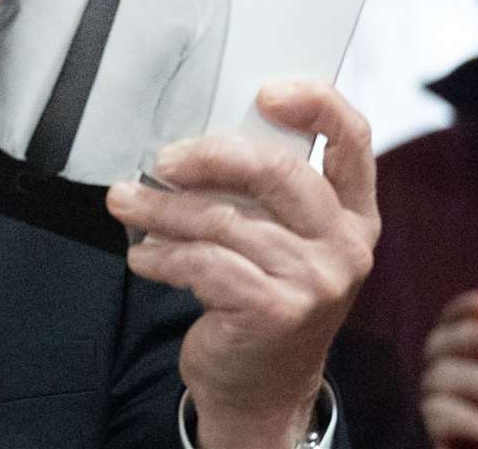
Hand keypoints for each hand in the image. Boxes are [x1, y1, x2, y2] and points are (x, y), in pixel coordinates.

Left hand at [106, 81, 380, 448]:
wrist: (262, 387)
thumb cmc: (262, 296)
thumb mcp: (279, 239)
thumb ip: (259, 191)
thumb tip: (191, 142)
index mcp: (352, 213)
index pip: (353, 139)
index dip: (314, 104)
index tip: (265, 91)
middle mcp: (345, 244)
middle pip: (278, 171)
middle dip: (207, 156)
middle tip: (160, 160)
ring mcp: (316, 280)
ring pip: (223, 218)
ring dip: (160, 208)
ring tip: (125, 202)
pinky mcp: (276, 310)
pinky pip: (203, 262)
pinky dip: (160, 255)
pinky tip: (142, 256)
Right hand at [421, 289, 477, 448]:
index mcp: (459, 367)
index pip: (452, 327)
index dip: (464, 310)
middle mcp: (438, 382)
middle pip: (442, 345)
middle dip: (477, 336)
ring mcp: (429, 409)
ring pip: (440, 378)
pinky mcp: (428, 434)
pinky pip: (439, 419)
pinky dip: (473, 421)